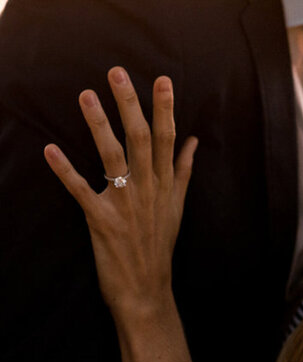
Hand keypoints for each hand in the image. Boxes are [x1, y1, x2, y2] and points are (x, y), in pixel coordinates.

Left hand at [43, 67, 197, 319]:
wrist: (147, 288)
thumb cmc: (159, 245)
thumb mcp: (177, 205)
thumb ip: (182, 170)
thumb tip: (192, 141)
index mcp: (165, 183)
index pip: (167, 137)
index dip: (165, 107)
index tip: (162, 79)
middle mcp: (147, 188)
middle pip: (140, 138)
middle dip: (130, 104)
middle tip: (117, 73)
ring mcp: (125, 203)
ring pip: (112, 157)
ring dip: (99, 125)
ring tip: (86, 96)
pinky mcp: (101, 220)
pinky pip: (81, 190)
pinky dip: (66, 170)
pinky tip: (51, 149)